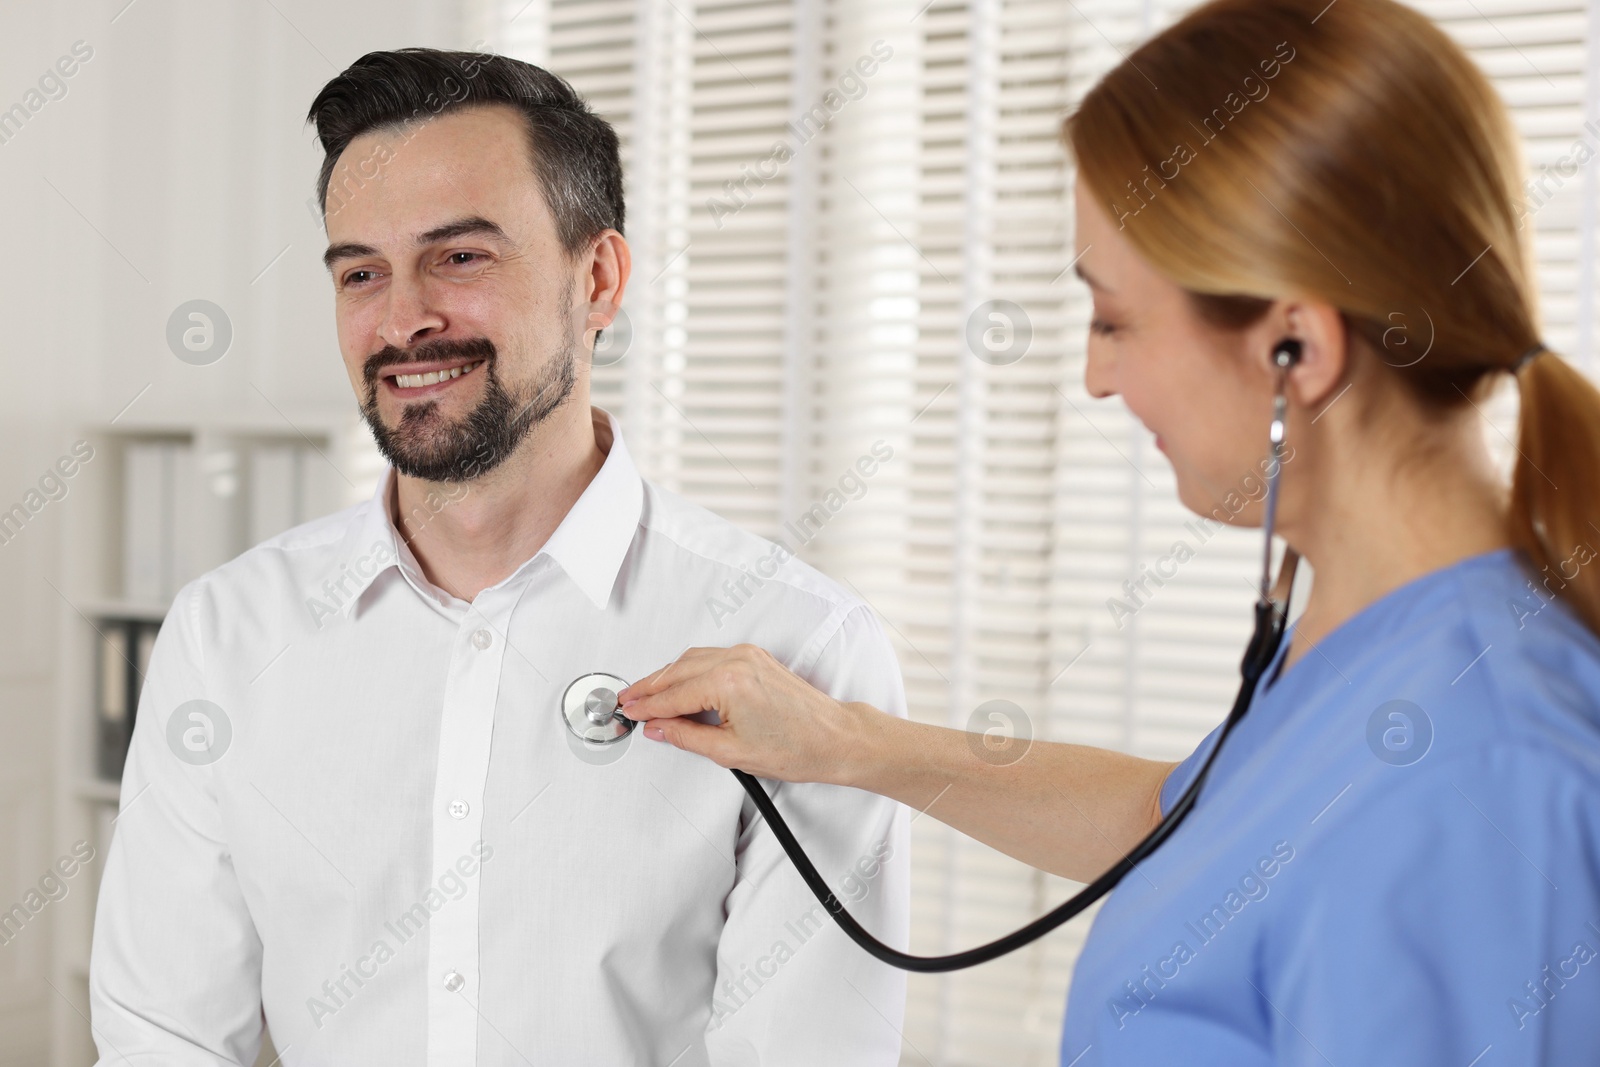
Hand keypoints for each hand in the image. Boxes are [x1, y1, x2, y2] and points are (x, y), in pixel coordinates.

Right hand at [618, 644, 868, 784]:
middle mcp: (738, 660)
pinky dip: (690, 669)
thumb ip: (687, 736)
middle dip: (650, 686)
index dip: (647, 706)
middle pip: (678, 670)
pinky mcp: (757, 657)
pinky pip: (711, 656)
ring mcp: (749, 655)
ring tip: (647, 694)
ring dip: (667, 676)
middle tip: (628, 700)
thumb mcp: (731, 752)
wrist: (836, 739)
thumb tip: (660, 728)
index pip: (673, 694)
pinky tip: (679, 683)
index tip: (629, 713)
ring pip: (693, 659)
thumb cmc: (797, 747)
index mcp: (728, 682)